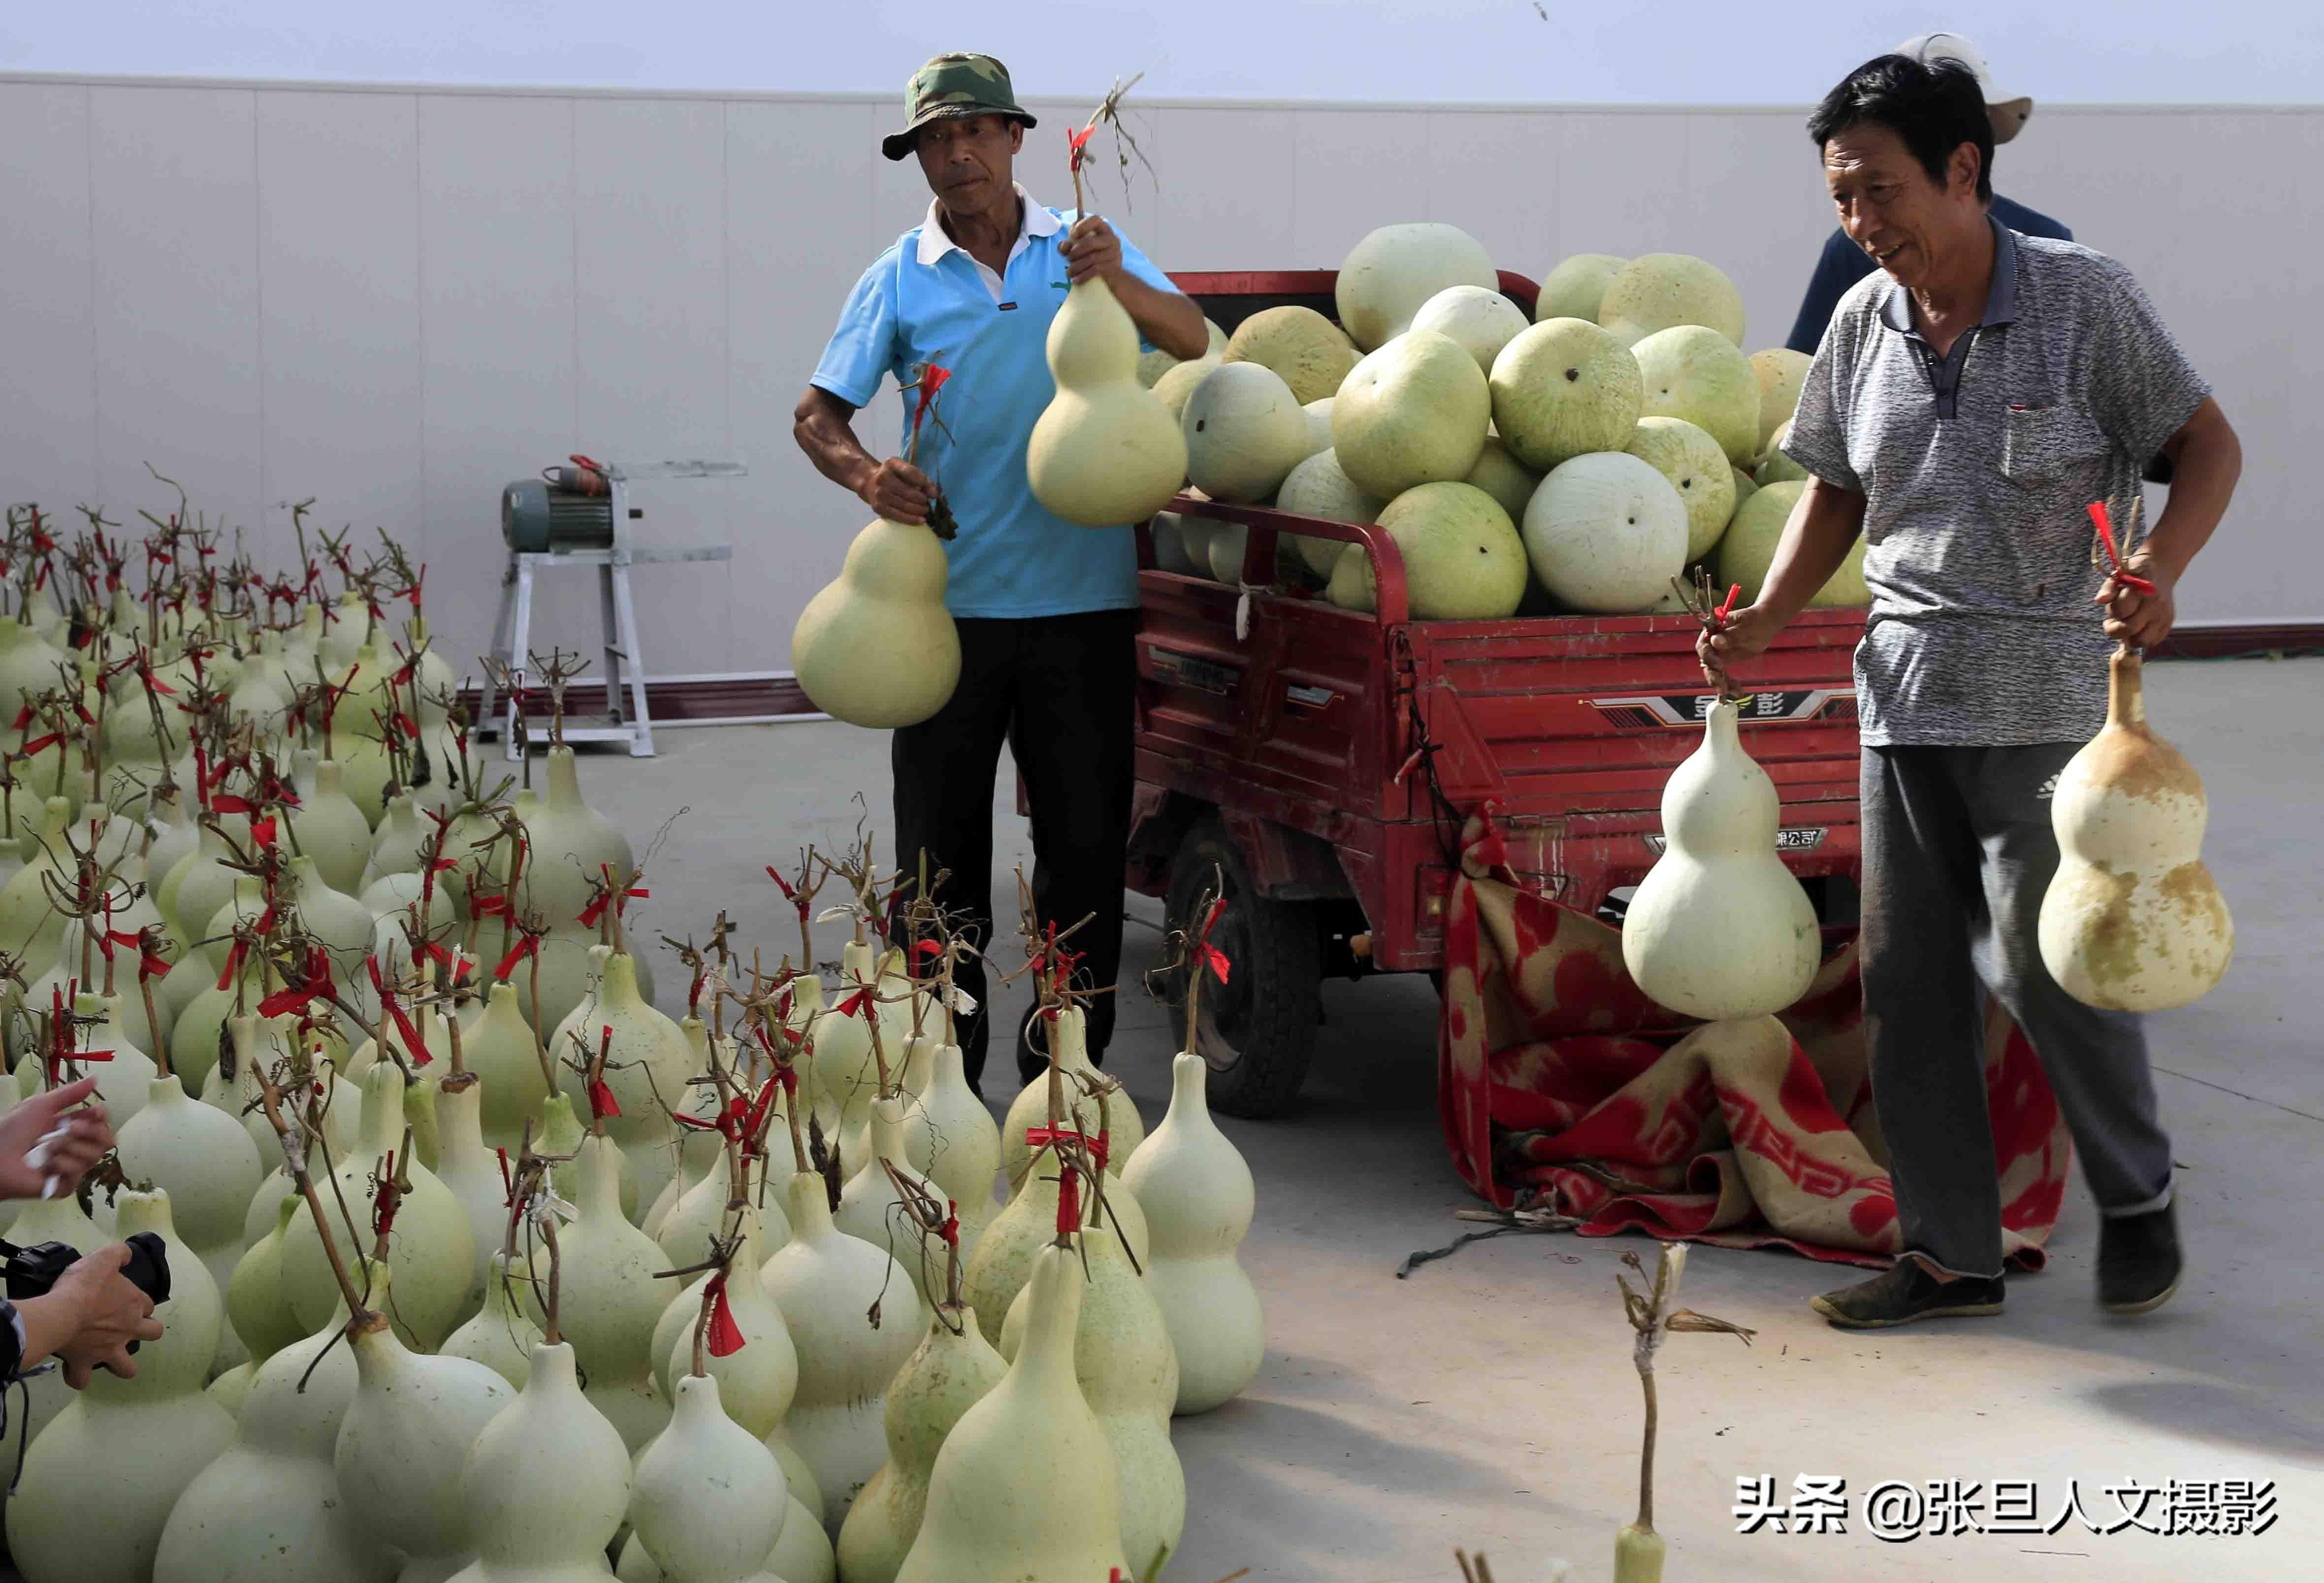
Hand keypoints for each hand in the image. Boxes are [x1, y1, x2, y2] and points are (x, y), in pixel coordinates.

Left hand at [0, 1077, 110, 1201]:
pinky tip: (47, 1167)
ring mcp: (70, 1167)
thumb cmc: (12, 1130)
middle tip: (70, 1129)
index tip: (95, 1112)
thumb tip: (95, 1078)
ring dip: (70, 1149)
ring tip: (48, 1150)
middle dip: (91, 1132)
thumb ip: (69, 1093)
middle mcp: (74, 1147)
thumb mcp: (39, 1105)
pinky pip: (78, 1175)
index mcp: (69, 1127)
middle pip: (106, 1140)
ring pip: (94, 1157)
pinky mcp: (64, 1185)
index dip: (102, 1117)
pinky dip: (63, 1167)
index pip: (100, 1122)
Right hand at [20, 1242, 163, 1386]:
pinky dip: (78, 1377)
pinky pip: (82, 1379)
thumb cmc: (84, 1285)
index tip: (124, 1300)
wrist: (61, 1312)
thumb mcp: (104, 1258)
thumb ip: (118, 1253)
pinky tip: (75, 1370)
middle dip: (146, 1332)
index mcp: (135, 1304)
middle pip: (152, 1334)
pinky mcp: (84, 1363)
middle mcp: (127, 1329)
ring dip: (122, 1365)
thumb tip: (126, 1255)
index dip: (139, 1302)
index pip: (148, 1304)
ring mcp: (108, 1350)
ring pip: (127, 1368)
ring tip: (111, 1358)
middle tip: (127, 1328)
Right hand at [858, 457, 934, 525]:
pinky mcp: (878, 507)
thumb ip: (922, 479)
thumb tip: (934, 495)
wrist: (870, 482)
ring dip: (919, 510)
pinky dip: (912, 519)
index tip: (933, 493)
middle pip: (909, 492)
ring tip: (925, 510)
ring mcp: (879, 493)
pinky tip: (921, 520)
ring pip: (905, 505)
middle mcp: (883, 477)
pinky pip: (898, 516)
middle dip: (922, 500)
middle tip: (927, 503)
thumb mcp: (906, 470)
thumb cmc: (894, 476)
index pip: (910, 472)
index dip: (923, 482)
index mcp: (891, 464)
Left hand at [1062, 215, 1122, 286]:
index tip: (1072, 235)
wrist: (1112, 276)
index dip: (1082, 226)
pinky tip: (1076, 280)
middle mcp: (1111, 239)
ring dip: (1076, 266)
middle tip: (1068, 259)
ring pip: (1091, 258)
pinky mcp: (1114, 267)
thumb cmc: (1094, 257)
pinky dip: (1083, 276)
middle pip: (1090, 242)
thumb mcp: (1080, 248)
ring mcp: (1114, 253)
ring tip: (1069, 273)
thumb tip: (1063, 246)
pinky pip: (1095, 270)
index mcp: (1103, 229)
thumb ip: (1069, 245)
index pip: (1095, 220)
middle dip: (1075, 252)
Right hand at [1698, 604, 1783, 687]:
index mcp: (1713, 631)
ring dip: (1721, 684)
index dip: (1708, 657)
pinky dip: (1730, 685)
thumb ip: (1731, 635)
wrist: (1765, 623)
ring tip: (1733, 692)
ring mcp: (1718, 654)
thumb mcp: (1745, 626)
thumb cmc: (1755, 620)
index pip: (1703, 645)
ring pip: (1714, 672)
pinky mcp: (1725, 661)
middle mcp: (1712, 644)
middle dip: (1713, 676)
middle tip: (1722, 687)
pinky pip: (1723, 676)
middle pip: (1706, 662)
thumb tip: (1715, 641)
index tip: (1719, 665)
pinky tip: (1738, 691)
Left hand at [2097, 552, 2175, 648]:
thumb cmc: (2134, 574)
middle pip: (2129, 629)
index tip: (2111, 610)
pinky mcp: (2168, 623)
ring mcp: (2164, 615)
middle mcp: (2155, 604)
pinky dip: (2142, 639)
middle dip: (2115, 630)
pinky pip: (2153, 642)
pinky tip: (2138, 628)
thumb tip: (2100, 600)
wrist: (2160, 570)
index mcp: (2141, 590)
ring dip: (2130, 638)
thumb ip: (2108, 588)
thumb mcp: (2118, 576)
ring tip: (2127, 626)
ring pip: (2142, 641)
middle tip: (2113, 623)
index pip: (2121, 611)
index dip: (2112, 613)